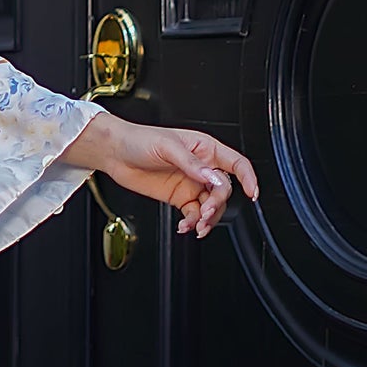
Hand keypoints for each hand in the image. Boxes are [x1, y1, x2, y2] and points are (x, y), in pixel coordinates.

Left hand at [59, 111, 257, 238]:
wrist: (115, 153)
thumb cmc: (139, 140)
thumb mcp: (167, 147)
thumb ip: (192, 164)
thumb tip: (212, 177)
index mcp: (205, 149)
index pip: (236, 164)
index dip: (248, 178)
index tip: (252, 193)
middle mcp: (201, 168)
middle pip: (223, 190)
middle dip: (217, 204)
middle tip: (205, 212)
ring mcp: (191, 184)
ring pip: (211, 206)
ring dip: (207, 219)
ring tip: (197, 225)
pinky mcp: (179, 197)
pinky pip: (193, 214)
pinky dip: (192, 223)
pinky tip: (184, 226)